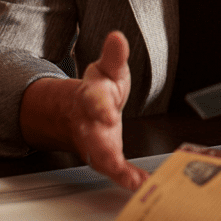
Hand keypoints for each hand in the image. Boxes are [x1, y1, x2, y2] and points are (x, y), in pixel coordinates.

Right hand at [70, 31, 148, 190]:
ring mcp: (95, 142)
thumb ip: (114, 56)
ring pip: (100, 157)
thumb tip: (117, 37)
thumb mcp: (108, 70)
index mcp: (91, 98)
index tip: (106, 113)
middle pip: (92, 137)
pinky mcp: (105, 155)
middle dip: (102, 148)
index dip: (99, 107)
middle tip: (112, 161)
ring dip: (115, 169)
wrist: (80, 110)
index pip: (93, 101)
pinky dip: (126, 178)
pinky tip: (140, 184)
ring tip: (132, 181)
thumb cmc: (100, 89)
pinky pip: (115, 169)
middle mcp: (89, 123)